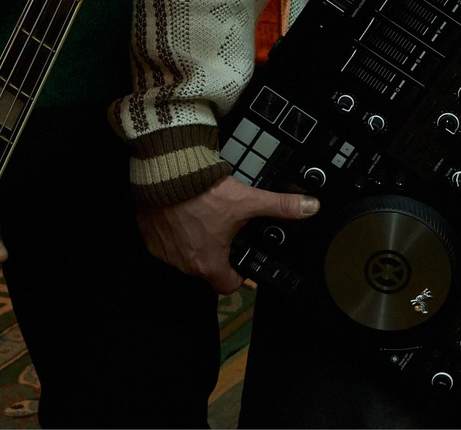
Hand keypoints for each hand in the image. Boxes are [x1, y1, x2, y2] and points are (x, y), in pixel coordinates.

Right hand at [138, 175, 318, 294]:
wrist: (168, 174)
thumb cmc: (204, 193)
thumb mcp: (248, 201)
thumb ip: (280, 206)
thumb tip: (310, 207)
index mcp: (208, 263)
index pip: (226, 286)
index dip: (238, 277)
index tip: (243, 264)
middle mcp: (184, 264)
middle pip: (206, 268)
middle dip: (217, 253)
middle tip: (226, 231)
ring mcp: (164, 252)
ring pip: (184, 256)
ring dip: (195, 242)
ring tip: (205, 219)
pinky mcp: (150, 237)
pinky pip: (165, 242)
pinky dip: (175, 232)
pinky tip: (183, 214)